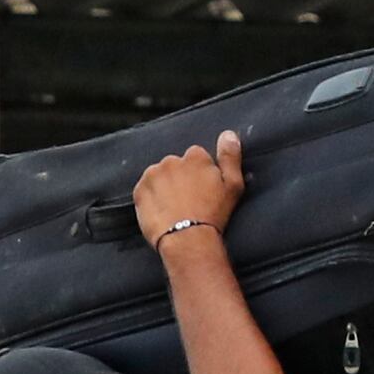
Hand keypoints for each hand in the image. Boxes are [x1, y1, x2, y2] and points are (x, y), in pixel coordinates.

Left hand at [133, 128, 245, 245]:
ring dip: (164, 188)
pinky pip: (145, 190)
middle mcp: (172, 161)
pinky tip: (162, 212)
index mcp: (195, 157)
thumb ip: (230, 156)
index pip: (196, 157)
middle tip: (187, 201)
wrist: (187, 239)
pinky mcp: (139, 191)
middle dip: (180, 179)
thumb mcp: (233, 185)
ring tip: (174, 208)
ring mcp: (153, 175)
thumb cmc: (213, 215)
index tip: (201, 191)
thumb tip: (228, 134)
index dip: (199, 175)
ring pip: (159, 177)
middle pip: (176, 166)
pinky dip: (151, 198)